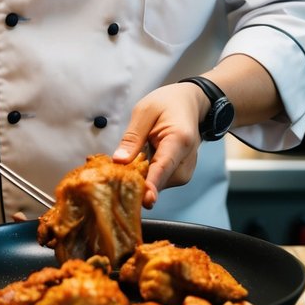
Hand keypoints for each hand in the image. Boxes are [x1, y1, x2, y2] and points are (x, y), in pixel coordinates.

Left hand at [112, 83, 205, 206]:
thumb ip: (132, 138)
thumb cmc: (167, 103)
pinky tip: (141, 162)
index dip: (152, 185)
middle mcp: (186, 161)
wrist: (188, 103)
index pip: (164, 167)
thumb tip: (119, 162)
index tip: (144, 200)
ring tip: (133, 157)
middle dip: (136, 180)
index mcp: (180, 139)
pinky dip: (146, 176)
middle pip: (158, 180)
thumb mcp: (144, 111)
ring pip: (156, 184)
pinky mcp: (179, 176)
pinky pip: (158, 182)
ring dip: (140, 177)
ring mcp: (185, 171)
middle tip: (115, 170)